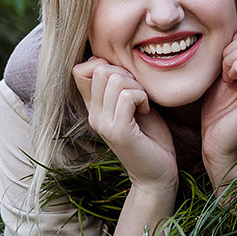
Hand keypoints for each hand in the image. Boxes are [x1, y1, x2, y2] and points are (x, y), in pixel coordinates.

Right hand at [73, 57, 177, 189]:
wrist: (156, 175)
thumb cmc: (150, 137)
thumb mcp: (132, 106)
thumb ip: (120, 87)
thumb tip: (112, 60)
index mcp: (93, 108)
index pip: (80, 69)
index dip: (105, 64)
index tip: (125, 82)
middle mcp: (93, 115)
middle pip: (100, 69)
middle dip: (125, 73)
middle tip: (139, 93)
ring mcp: (103, 124)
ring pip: (114, 79)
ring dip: (136, 86)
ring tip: (143, 103)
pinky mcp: (118, 132)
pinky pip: (126, 96)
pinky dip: (142, 97)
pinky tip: (146, 111)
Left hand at [200, 13, 236, 185]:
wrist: (218, 144)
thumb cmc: (219, 108)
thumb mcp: (225, 68)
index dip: (235, 40)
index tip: (225, 63)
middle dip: (231, 48)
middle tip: (224, 72)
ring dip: (229, 59)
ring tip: (226, 78)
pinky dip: (233, 68)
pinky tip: (228, 82)